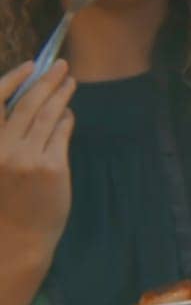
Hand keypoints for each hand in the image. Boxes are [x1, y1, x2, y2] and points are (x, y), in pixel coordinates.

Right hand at [0, 60, 76, 263]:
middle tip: (61, 65)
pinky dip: (66, 119)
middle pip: (27, 104)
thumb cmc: (3, 200)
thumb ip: (6, 135)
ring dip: (61, 95)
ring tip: (70, 82)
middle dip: (46, 81)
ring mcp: (27, 158)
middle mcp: (1, 150)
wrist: (17, 238)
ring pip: (47, 116)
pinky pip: (61, 133)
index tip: (30, 65)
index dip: (13, 79)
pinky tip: (68, 112)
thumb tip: (29, 99)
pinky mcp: (52, 167)